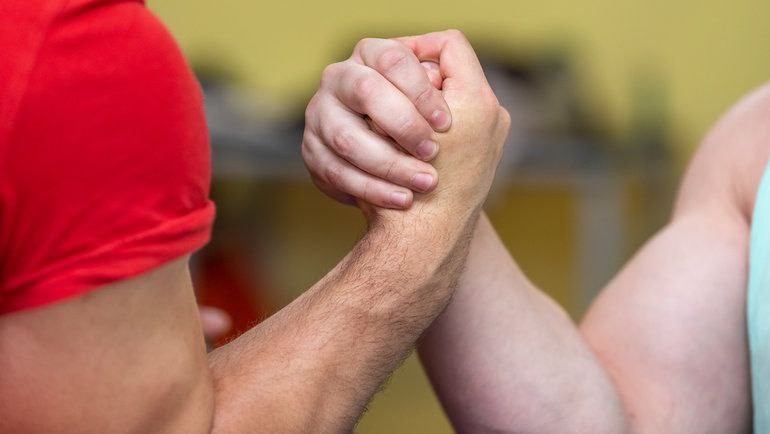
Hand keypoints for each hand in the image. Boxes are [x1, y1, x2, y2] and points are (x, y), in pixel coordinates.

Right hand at [304, 30, 508, 217]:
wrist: (421, 208)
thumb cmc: (446, 146)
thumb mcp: (465, 106)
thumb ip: (454, 76)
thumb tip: (438, 63)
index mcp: (375, 55)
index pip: (394, 59)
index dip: (421, 90)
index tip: (444, 124)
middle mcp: (341, 79)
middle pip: (366, 90)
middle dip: (404, 125)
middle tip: (432, 152)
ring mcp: (321, 115)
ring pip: (347, 136)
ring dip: (390, 163)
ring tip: (425, 182)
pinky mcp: (314, 152)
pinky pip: (336, 171)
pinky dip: (373, 189)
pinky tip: (402, 200)